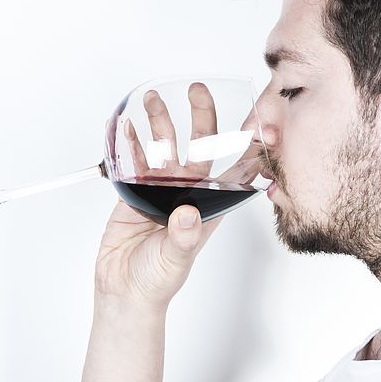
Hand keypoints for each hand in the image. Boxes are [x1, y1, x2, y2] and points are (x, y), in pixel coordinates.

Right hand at [95, 83, 224, 309]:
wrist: (124, 290)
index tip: (256, 121)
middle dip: (200, 117)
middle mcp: (188, 192)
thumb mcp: (174, 260)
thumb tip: (188, 215)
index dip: (246, 146)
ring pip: (165, 146)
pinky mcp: (135, 191)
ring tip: (154, 98)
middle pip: (199, 146)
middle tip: (197, 91)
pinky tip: (127, 126)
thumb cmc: (157, 280)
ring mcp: (161, 189)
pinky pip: (135, 160)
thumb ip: (182, 238)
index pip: (233, 171)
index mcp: (209, 206)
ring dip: (161, 122)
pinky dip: (131, 142)